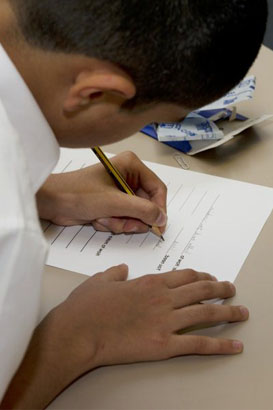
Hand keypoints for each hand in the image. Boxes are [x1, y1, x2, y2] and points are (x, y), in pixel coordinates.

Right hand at [1, 267, 248, 408]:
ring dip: (227, 311)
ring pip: (205, 313)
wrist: (78, 331)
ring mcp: (165, 321)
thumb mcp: (99, 280)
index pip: (184, 276)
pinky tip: (233, 345)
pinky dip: (220, 345)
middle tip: (231, 289)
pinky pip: (198, 344)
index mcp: (149, 282)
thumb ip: (114, 273)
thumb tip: (122, 269)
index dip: (201, 276)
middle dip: (220, 288)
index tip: (210, 277)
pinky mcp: (163, 345)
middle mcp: (163, 298)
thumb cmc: (86, 307)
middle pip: (200, 290)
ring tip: (241, 311)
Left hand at [36, 151, 166, 233]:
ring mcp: (120, 191)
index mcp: (131, 165)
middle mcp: (128, 176)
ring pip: (135, 215)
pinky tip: (98, 219)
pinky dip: (112, 223)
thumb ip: (142, 210)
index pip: (157, 188)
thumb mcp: (114, 202)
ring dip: (121, 223)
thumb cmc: (78, 193)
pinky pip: (124, 219)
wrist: (53, 202)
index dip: (159, 208)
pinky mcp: (113, 203)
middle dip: (133, 218)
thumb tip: (162, 219)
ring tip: (104, 218)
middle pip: (147, 205)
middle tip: (123, 224)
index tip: (158, 226)